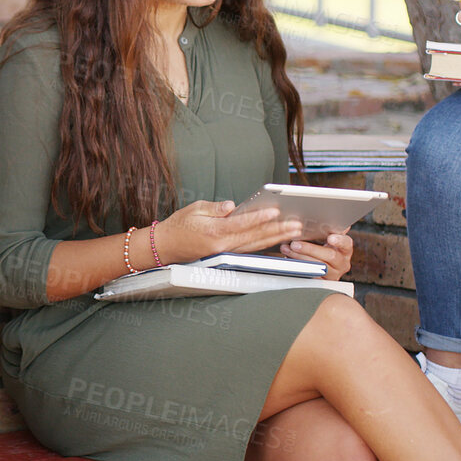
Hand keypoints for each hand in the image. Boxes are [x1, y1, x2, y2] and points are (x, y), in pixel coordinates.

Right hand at [154, 200, 304, 263]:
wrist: (165, 247)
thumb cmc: (178, 225)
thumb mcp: (194, 209)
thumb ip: (216, 208)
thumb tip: (232, 205)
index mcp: (214, 232)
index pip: (241, 224)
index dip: (259, 217)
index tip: (275, 211)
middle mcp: (222, 246)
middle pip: (254, 238)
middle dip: (276, 230)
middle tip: (295, 224)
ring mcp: (226, 253)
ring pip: (255, 246)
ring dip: (276, 239)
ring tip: (293, 232)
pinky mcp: (227, 256)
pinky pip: (249, 250)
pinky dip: (265, 246)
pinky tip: (278, 241)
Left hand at [281, 232, 353, 281]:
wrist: (319, 267)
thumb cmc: (321, 248)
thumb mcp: (324, 239)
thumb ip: (325, 230)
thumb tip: (322, 216)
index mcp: (345, 249)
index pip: (346, 243)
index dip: (339, 240)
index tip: (330, 237)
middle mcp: (342, 262)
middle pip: (330, 256)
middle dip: (311, 249)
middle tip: (295, 243)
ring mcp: (334, 274)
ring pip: (319, 267)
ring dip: (301, 258)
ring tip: (287, 249)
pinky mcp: (323, 282)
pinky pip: (311, 276)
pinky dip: (298, 267)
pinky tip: (289, 260)